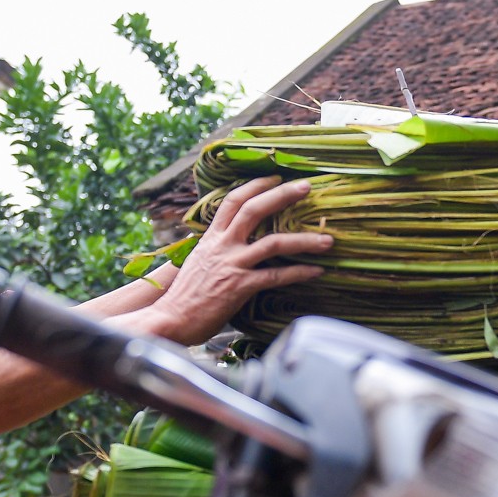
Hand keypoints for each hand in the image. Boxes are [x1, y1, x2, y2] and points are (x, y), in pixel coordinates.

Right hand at [145, 176, 332, 345]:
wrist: (170, 319)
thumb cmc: (184, 296)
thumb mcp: (197, 263)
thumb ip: (214, 249)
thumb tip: (225, 240)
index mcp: (211, 238)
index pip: (232, 201)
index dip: (255, 185)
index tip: (276, 177)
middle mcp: (222, 246)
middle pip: (254, 210)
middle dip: (282, 195)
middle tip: (306, 187)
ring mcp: (232, 264)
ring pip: (273, 243)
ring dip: (304, 240)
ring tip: (327, 239)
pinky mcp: (240, 287)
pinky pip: (276, 276)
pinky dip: (299, 272)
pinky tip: (317, 271)